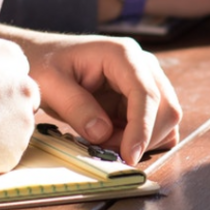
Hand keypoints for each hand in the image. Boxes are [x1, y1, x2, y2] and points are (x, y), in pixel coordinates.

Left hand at [9, 33, 181, 164]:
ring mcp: (146, 80)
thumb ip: (76, 107)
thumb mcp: (50, 84)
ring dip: (142, 140)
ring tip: (105, 141)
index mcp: (122, 54)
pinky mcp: (142, 97)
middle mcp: (142, 65)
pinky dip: (142, 139)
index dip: (142, 128)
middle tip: (106, 149)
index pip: (146, 93)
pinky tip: (115, 139)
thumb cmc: (44, 64)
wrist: (43, 57)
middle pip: (166, 107)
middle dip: (142, 137)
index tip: (129, 156)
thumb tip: (102, 133)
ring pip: (165, 119)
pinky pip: (157, 124)